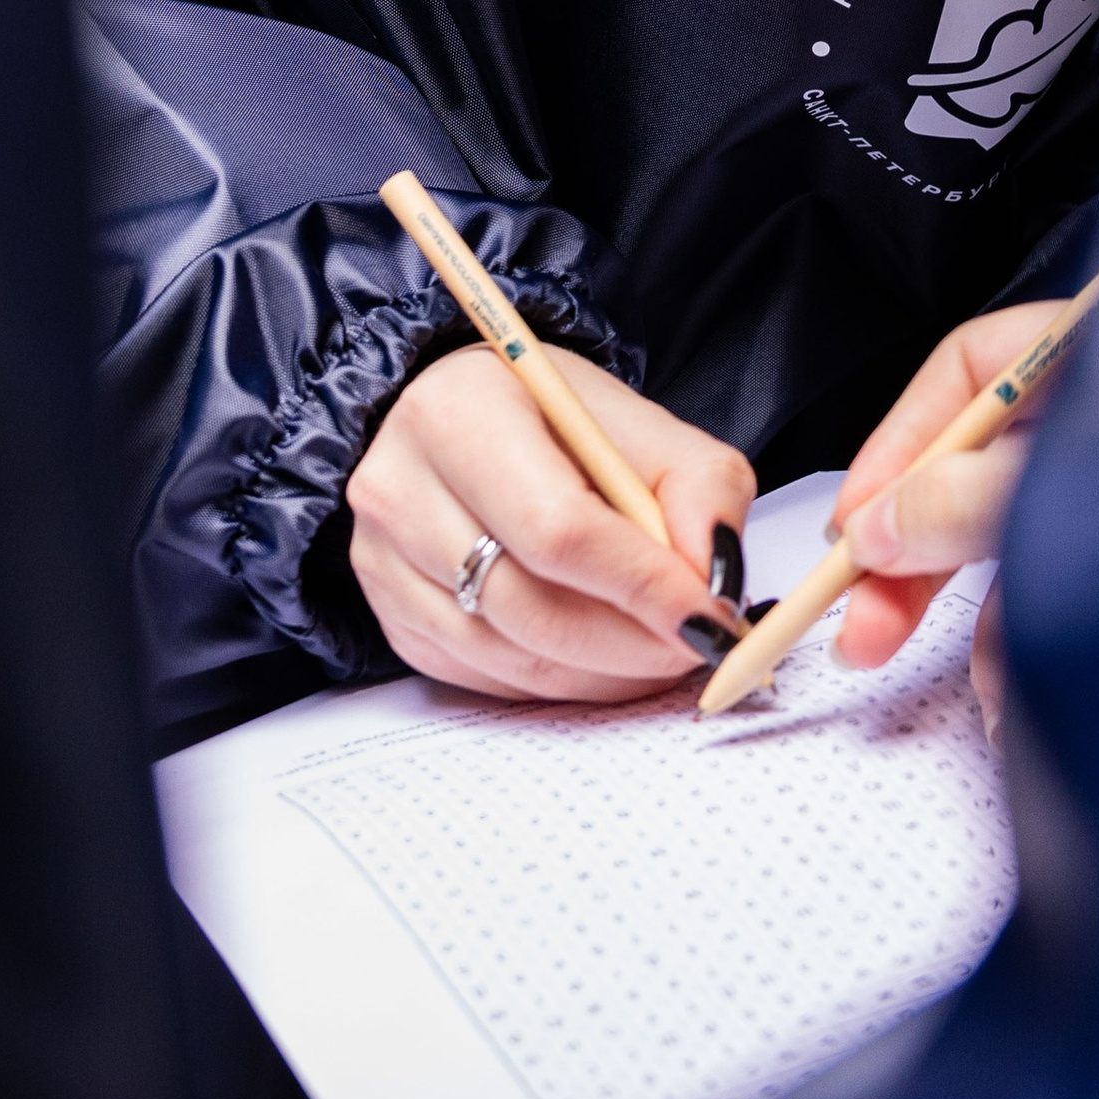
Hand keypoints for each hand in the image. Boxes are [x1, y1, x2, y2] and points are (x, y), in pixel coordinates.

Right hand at [349, 343, 752, 702]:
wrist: (464, 421)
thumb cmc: (549, 419)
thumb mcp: (637, 421)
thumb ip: (698, 486)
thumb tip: (716, 581)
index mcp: (458, 416)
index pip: (557, 529)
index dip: (642, 584)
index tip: (710, 616)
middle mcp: (399, 490)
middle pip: (530, 606)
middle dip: (633, 642)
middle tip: (698, 643)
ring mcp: (382, 563)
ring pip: (511, 656)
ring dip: (606, 672)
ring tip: (663, 649)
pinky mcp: (392, 617)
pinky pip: (488, 678)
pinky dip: (561, 682)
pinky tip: (605, 657)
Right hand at [832, 302, 1069, 731]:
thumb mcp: (1064, 476)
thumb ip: (965, 500)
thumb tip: (880, 531)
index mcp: (1088, 346)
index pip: (959, 377)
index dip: (893, 452)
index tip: (851, 531)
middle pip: (977, 474)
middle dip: (920, 563)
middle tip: (865, 631)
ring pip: (1027, 547)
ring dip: (989, 633)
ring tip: (982, 700)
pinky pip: (1081, 589)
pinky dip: (1046, 647)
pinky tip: (1028, 706)